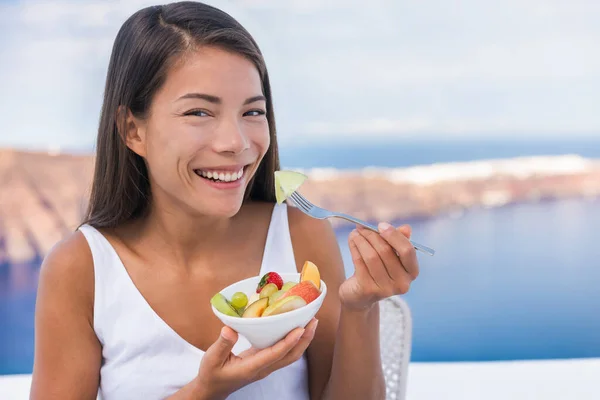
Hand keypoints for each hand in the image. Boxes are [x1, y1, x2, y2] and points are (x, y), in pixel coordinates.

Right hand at [194, 319, 317, 399]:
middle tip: (313, 321)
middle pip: (290, 356)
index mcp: (251, 368)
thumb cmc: (211, 374)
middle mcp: (263, 368)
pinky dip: (293, 340)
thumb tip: (230, 328)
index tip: (300, 328)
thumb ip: (222, 344)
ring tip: (310, 321)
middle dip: (304, 339)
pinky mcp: (265, 361)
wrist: (212, 388)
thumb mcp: (211, 359)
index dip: (288, 342)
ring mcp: (266, 366)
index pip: (275, 355)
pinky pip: (284, 352)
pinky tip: (294, 326)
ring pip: (290, 355)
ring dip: (302, 340)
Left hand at [339, 223, 418, 310]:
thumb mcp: (391, 256)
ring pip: (371, 256)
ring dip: (361, 240)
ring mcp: (385, 289)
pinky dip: (354, 248)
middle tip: (361, 227)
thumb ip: (398, 242)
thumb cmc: (378, 271)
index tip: (380, 225)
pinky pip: (359, 262)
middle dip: (372, 235)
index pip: (407, 251)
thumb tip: (406, 228)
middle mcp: (402, 283)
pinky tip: (352, 242)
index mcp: (411, 272)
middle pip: (386, 251)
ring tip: (355, 233)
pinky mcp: (368, 290)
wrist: (360, 297)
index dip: (394, 235)